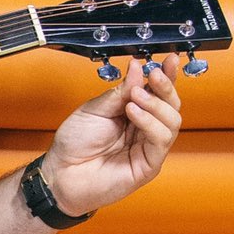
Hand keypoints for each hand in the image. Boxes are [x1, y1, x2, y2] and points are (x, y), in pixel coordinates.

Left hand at [41, 55, 183, 216]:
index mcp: (134, 112)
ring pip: (172, 121)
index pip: (158, 92)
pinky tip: (133, 113)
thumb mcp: (94, 109)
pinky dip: (150, 123)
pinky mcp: (149, 165)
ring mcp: (148, 147)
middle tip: (153, 74)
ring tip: (135, 97)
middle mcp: (145, 129)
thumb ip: (119, 92)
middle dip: (165, 87)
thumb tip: (137, 68)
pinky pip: (161, 140)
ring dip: (156, 104)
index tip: (170, 59)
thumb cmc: (74, 144)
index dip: (167, 75)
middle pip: (171, 104)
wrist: (61, 174)